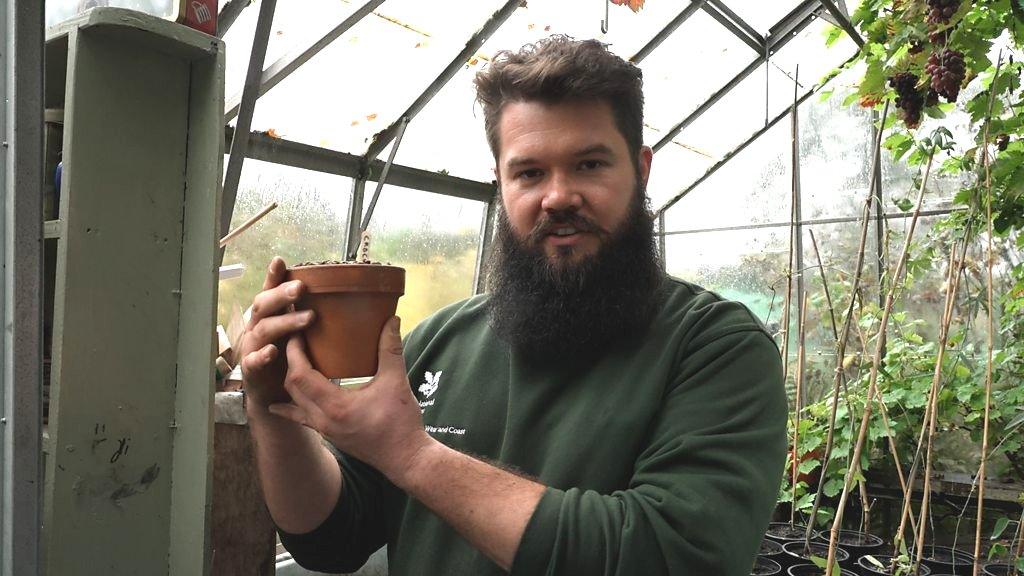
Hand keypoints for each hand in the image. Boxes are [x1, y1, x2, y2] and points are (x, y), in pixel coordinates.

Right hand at [239, 257, 315, 408]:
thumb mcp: (300, 332)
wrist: (273, 396)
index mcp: (270, 315)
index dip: (273, 276)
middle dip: (282, 294)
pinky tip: (273, 351)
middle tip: (301, 287)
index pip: (270, 291)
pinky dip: (262, 355)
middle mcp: (258, 326)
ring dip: (285, 322)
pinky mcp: (252, 370)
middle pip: (264, 304)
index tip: (280, 261)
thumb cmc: (288, 357)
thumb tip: (344, 297)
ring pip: (264, 328)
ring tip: (308, 318)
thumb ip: (313, 314)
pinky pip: (254, 361)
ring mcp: (253, 347)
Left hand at [267, 317, 434, 483]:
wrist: (405, 458)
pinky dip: (290, 406)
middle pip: (291, 387)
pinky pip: (301, 418)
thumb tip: (392, 319)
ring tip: (290, 361)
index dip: (294, 352)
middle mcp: (323, 419)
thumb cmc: (401, 423)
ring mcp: (324, 429)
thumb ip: (391, 349)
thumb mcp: (396, 382)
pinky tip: (279, 405)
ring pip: (294, 403)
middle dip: (289, 362)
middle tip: (295, 340)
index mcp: (335, 406)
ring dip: (289, 381)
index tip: (297, 333)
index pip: (300, 375)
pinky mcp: (329, 435)